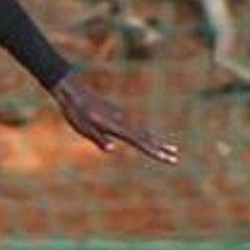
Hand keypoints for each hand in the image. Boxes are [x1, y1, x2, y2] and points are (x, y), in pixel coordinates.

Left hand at [49, 73, 179, 164]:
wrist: (73, 90)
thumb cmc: (76, 111)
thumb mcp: (83, 128)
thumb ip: (98, 138)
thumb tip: (111, 150)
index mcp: (115, 126)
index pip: (139, 141)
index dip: (154, 151)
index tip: (168, 158)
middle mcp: (122, 120)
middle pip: (145, 136)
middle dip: (160, 147)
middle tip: (175, 157)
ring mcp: (120, 116)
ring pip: (141, 131)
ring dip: (155, 141)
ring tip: (168, 148)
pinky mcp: (116, 114)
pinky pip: (134, 127)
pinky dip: (144, 134)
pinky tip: (147, 139)